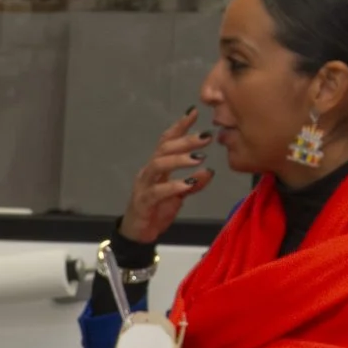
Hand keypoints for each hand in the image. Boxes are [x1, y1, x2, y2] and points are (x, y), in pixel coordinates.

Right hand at [121, 108, 215, 243]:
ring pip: (158, 165)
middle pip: (163, 149)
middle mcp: (148, 172)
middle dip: (185, 141)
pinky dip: (174, 186)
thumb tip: (209, 170)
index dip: (179, 126)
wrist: (137, 234)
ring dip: (179, 160)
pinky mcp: (144, 202)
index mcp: (157, 167)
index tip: (194, 112)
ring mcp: (144, 186)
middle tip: (206, 137)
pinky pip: (158, 191)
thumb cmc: (156, 211)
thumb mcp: (179, 196)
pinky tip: (188, 183)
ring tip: (199, 158)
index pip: (167, 141)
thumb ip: (193, 183)